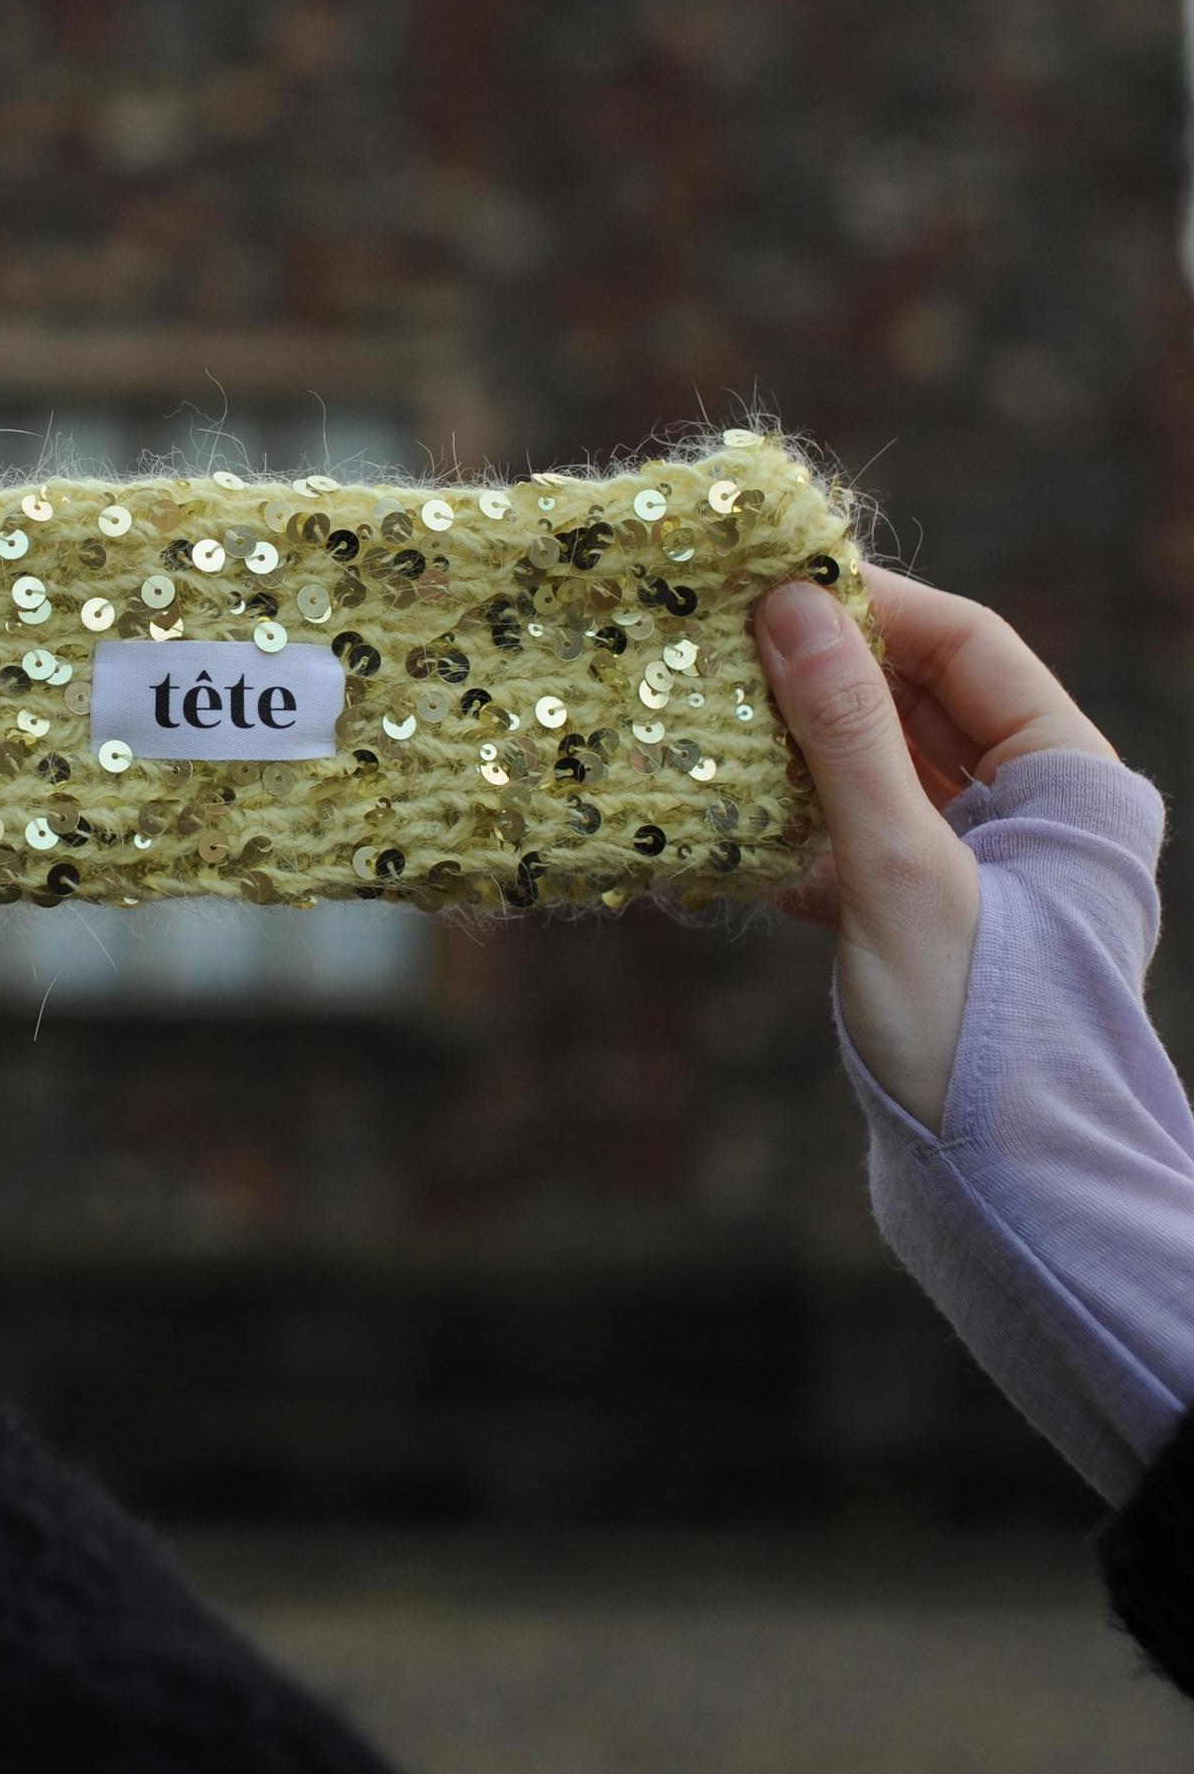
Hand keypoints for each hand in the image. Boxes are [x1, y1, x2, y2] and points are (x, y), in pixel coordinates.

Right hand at [753, 561, 1119, 1132]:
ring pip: (871, 776)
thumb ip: (849, 738)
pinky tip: (717, 831)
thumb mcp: (906, 872)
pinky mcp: (917, 926)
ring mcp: (970, 872)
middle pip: (915, 705)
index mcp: (1069, 783)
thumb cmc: (982, 1029)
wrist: (1000, 1191)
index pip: (970, 647)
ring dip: (792, 755)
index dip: (876, 607)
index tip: (772, 583)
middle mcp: (1027, 815)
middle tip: (718, 644)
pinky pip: (844, 847)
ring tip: (704, 723)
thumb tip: (790, 608)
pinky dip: (785, 835)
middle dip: (818, 678)